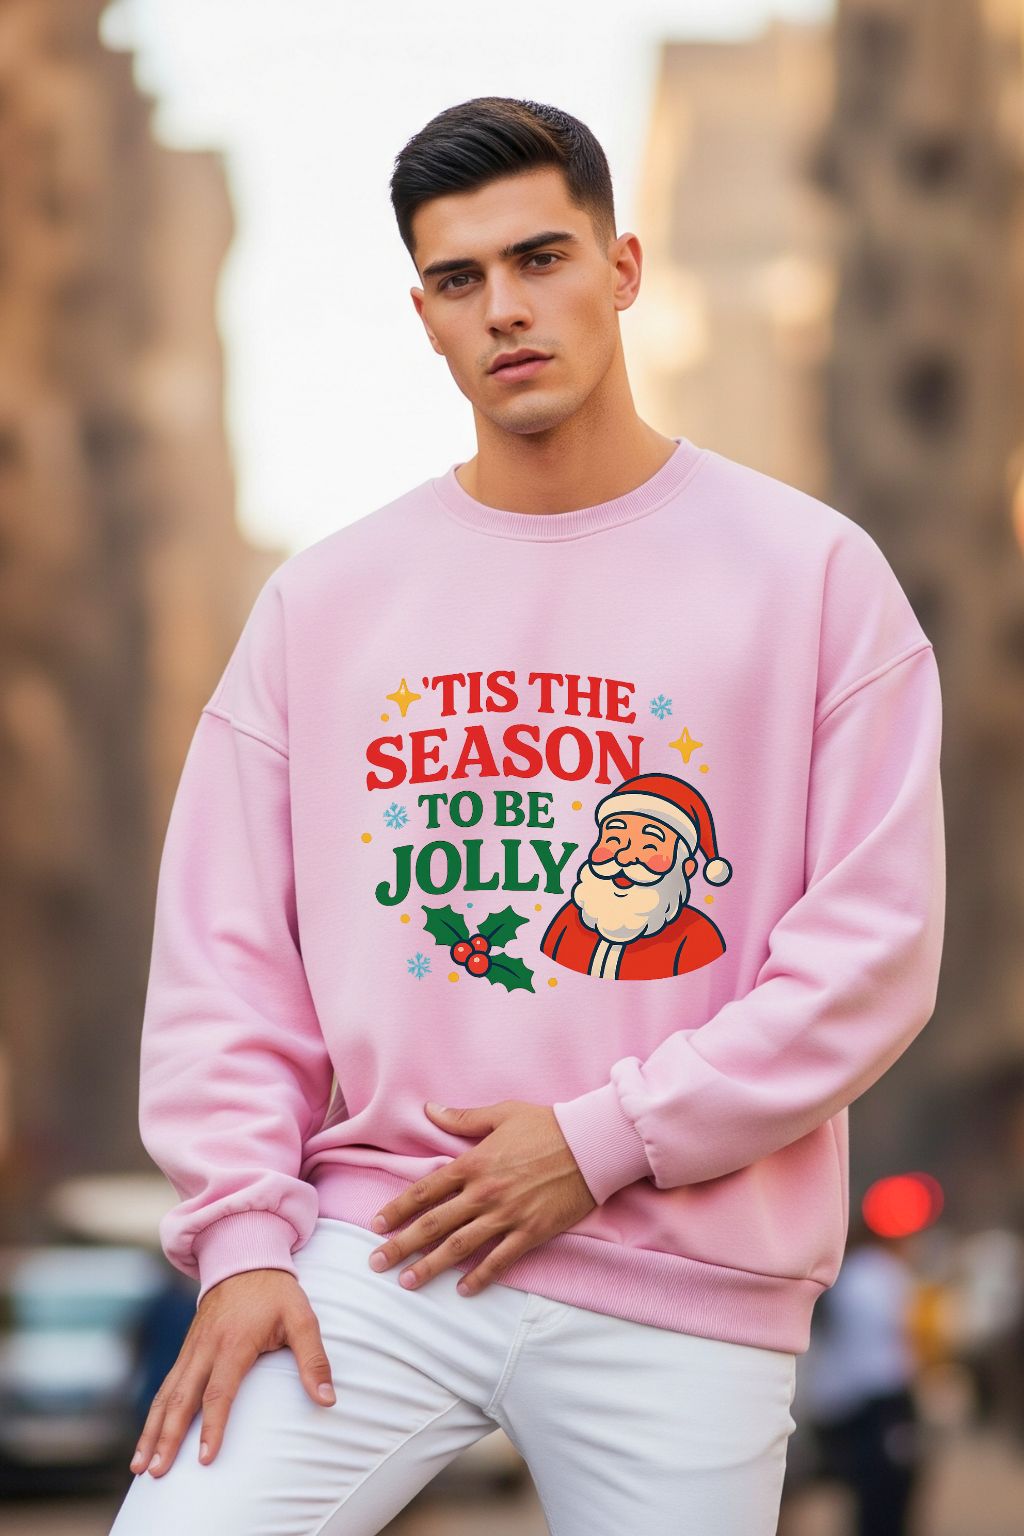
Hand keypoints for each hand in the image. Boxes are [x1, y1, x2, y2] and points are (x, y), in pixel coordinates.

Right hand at [129, 1268, 334, 1475]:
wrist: (243, 1257)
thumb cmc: (276, 1292)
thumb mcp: (302, 1318)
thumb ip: (314, 1358)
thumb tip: (328, 1399)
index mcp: (234, 1343)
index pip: (219, 1392)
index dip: (212, 1427)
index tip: (205, 1459)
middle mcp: (206, 1348)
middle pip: (180, 1399)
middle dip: (165, 1438)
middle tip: (154, 1473)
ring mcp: (191, 1349)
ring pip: (166, 1395)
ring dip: (151, 1431)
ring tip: (139, 1467)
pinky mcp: (186, 1350)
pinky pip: (166, 1385)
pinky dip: (154, 1414)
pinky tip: (147, 1438)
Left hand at [366, 1100, 596, 1295]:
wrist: (590, 1144)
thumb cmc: (546, 1125)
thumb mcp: (502, 1114)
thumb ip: (463, 1118)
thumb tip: (430, 1109)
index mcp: (473, 1163)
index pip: (425, 1190)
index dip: (398, 1209)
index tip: (376, 1225)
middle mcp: (484, 1193)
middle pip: (434, 1223)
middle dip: (401, 1245)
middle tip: (376, 1263)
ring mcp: (507, 1215)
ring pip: (460, 1247)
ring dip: (430, 1266)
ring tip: (407, 1282)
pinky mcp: (531, 1232)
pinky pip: (500, 1260)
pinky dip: (480, 1277)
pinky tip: (463, 1290)